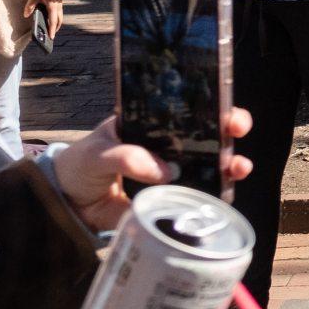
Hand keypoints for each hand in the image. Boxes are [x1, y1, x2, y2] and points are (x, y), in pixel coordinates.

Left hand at [23, 0, 64, 41]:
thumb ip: (30, 5)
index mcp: (53, 6)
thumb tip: (26, 15)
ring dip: (57, 23)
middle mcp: (58, 6)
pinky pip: (59, 12)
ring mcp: (60, 4)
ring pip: (60, 17)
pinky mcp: (59, 1)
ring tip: (51, 28)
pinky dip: (56, 17)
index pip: (53, 21)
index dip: (52, 30)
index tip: (51, 37)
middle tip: (51, 35)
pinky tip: (51, 18)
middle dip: (56, 28)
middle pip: (59, 21)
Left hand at [50, 113, 255, 228]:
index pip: (184, 108)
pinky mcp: (172, 199)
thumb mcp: (98, 152)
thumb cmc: (82, 166)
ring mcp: (173, 172)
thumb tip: (166, 171)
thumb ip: (127, 156)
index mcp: (150, 124)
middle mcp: (168, 145)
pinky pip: (198, 196)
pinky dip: (215, 196)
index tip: (224, 106)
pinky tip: (227, 192)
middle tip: (236, 129)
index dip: (209, 103)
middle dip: (229, 128)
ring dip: (231, 163)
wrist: (70, 205)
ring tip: (239, 167)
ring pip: (211, 165)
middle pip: (207, 133)